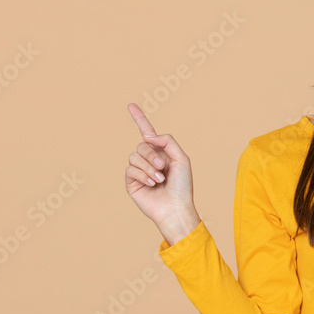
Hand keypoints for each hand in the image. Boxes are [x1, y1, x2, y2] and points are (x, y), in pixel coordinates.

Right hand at [124, 102, 198, 240]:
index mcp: (162, 152)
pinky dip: (143, 175)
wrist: (175, 207)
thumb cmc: (182, 185)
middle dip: (152, 155)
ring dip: (149, 167)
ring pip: (134, 156)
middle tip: (163, 168)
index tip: (130, 105)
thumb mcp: (181, 158)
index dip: (139, 119)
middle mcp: (149, 160)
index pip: (148, 133)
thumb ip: (167, 141)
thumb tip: (148, 135)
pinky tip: (152, 184)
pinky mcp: (131, 182)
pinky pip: (130, 169)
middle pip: (142, 145)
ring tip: (159, 179)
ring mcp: (139, 170)